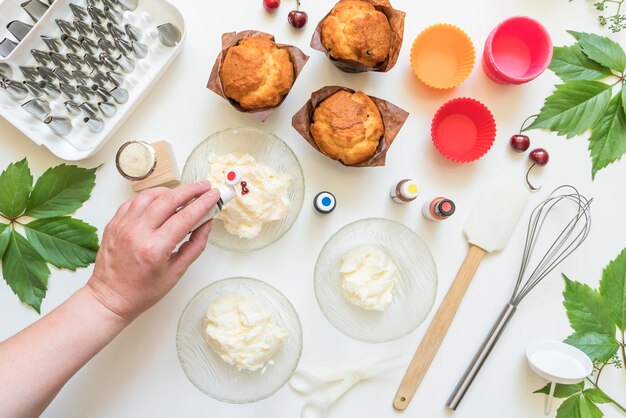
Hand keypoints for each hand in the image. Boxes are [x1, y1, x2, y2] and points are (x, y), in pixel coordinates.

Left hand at [85, 182, 219, 321]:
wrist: (110, 298)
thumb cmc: (141, 291)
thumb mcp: (176, 272)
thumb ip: (195, 245)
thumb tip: (206, 224)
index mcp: (154, 248)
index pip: (185, 217)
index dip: (203, 203)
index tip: (214, 195)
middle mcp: (137, 233)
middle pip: (168, 200)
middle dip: (190, 190)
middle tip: (204, 187)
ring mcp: (123, 226)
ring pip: (150, 196)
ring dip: (170, 191)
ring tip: (184, 192)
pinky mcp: (114, 223)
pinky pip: (134, 201)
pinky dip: (150, 197)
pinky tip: (161, 199)